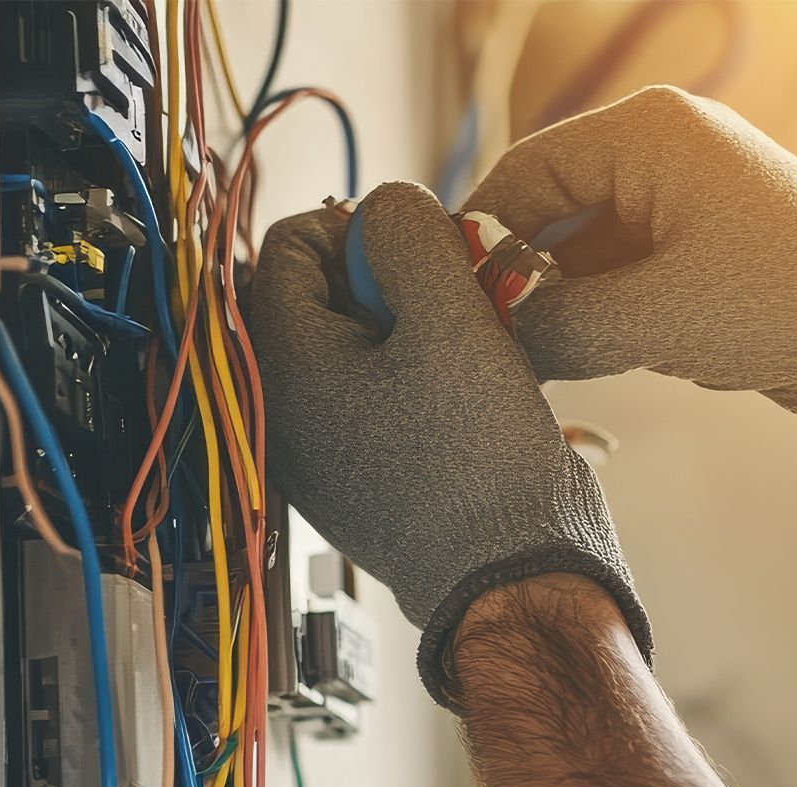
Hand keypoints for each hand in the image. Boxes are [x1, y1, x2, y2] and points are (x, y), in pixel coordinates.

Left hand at [249, 181, 650, 706]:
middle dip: (385, 275)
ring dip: (410, 319)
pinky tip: (470, 379)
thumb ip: (410, 236)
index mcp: (283, 367)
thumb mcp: (449, 317)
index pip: (286, 248)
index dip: (353, 224)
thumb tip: (388, 205)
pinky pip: (375, 392)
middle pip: (317, 295)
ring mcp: (322, 448)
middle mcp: (286, 409)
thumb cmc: (478, 463)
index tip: (413, 239)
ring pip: (352, 343)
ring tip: (470, 331)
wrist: (513, 572)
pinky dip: (417, 368)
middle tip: (448, 285)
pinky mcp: (363, 474)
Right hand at [465, 86, 796, 491]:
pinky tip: (591, 357)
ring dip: (564, 302)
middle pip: (554, 207)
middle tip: (489, 345)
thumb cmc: (787, 309)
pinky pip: (631, 271)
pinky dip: (605, 311)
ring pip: (591, 247)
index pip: (526, 172)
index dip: (480, 241)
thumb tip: (496, 337)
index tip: (450, 306)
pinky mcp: (714, 247)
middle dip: (522, 275)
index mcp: (650, 131)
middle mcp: (669, 149)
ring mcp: (694, 197)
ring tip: (537, 360)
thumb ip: (555, 322)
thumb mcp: (650, 319)